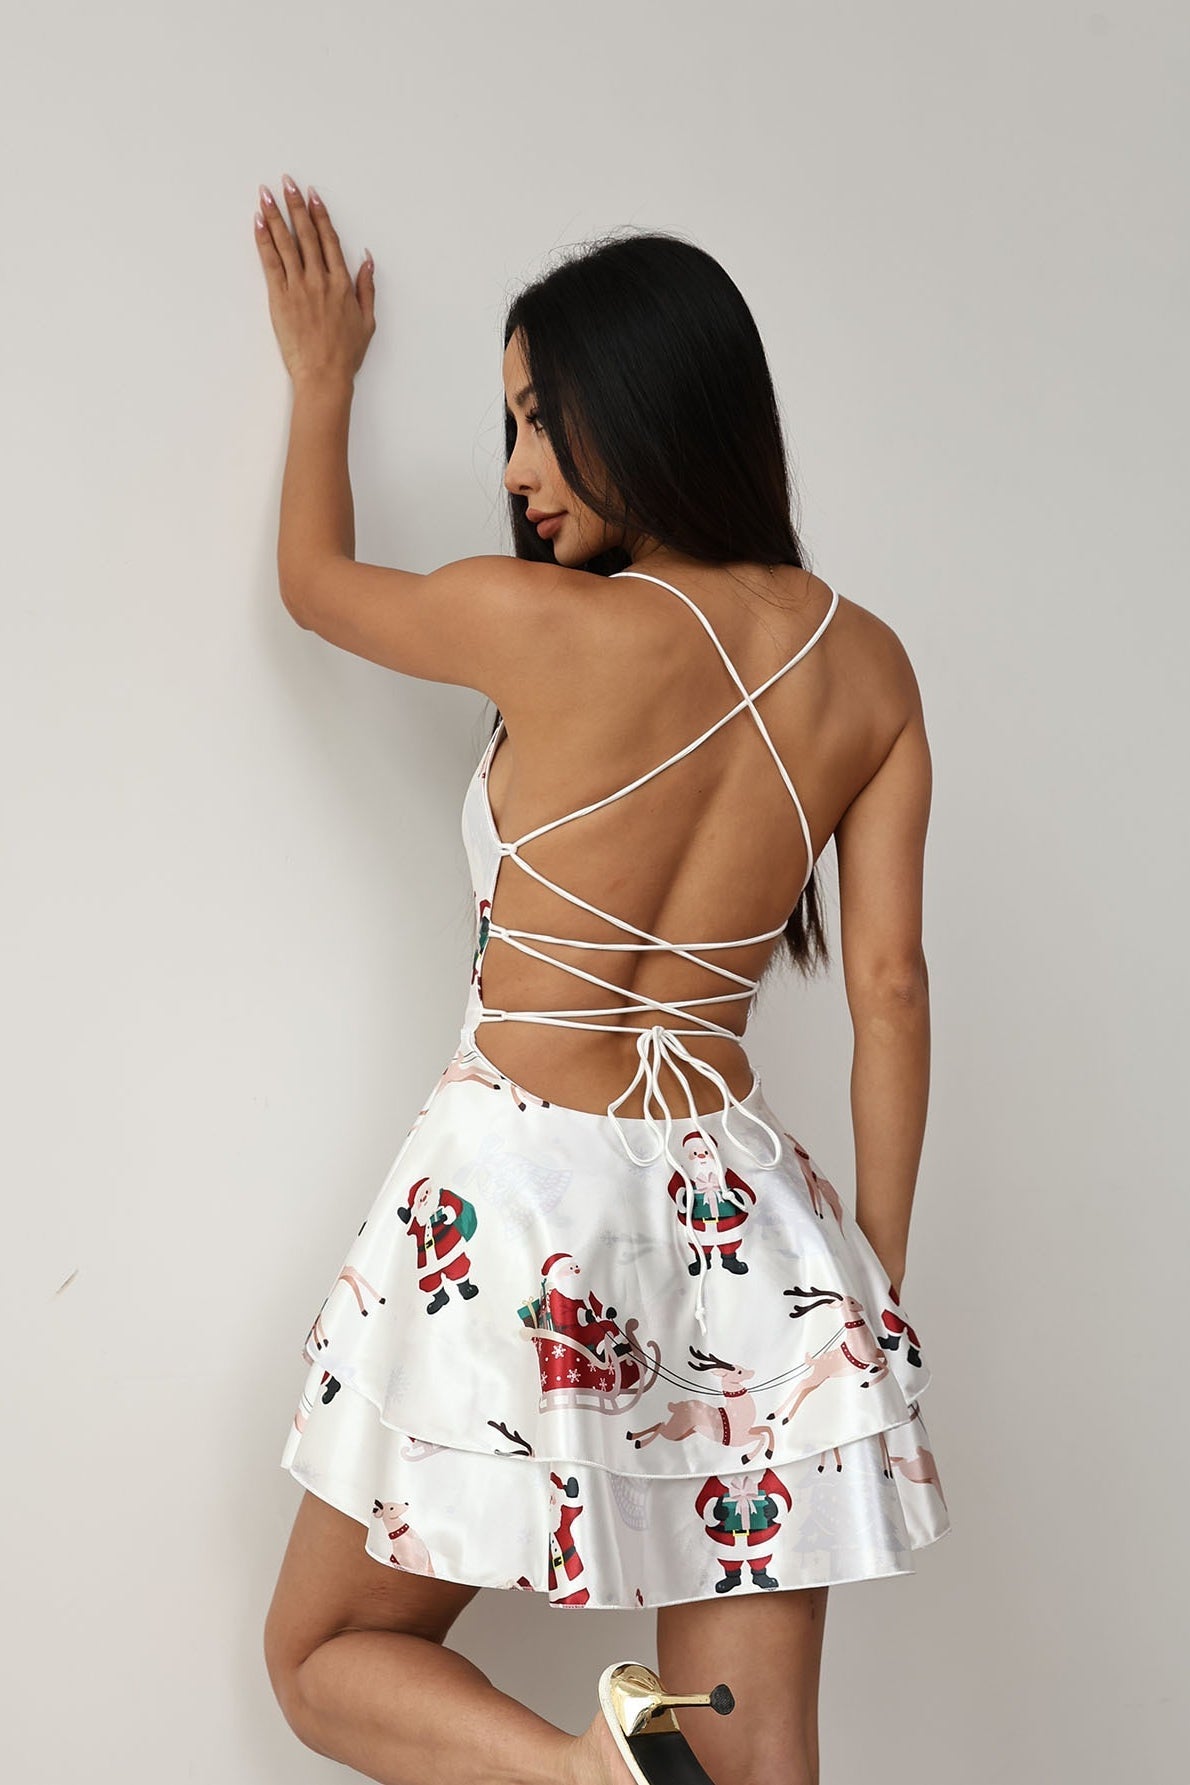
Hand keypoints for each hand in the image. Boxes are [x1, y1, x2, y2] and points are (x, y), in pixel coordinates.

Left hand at [254, 175, 374, 384]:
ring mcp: (299, 287)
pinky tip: (258, 223)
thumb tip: (367, 261)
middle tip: (287, 182)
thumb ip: (367, 288)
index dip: (320, 214)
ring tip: (266, 194)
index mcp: (342, 283)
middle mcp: (320, 279)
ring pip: (286, 242)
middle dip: (296, 205)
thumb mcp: (367, 321)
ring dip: (275, 215)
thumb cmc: (345, 354)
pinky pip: (271, 262)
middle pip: (306, 233)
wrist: (324, 376)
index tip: (313, 195)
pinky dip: (264, 240)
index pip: (329, 239)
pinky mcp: (280, 298)